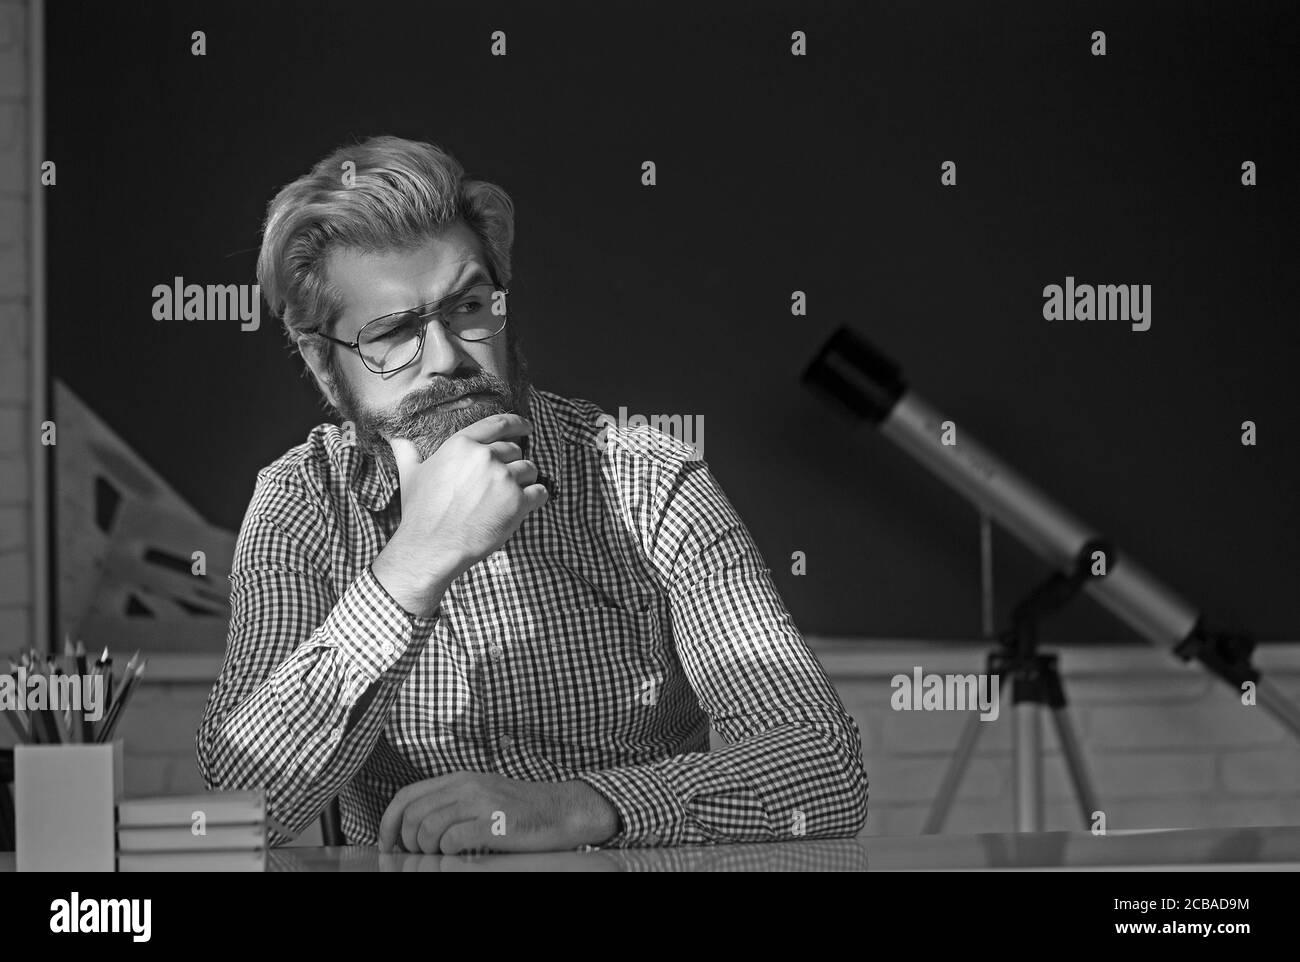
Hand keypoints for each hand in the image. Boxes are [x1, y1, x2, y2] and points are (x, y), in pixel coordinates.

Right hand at [373, 414, 547, 615]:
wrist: (431, 547)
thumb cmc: (420, 512)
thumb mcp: (411, 475)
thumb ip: (406, 452)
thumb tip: (394, 437)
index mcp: (462, 444)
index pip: (499, 423)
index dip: (518, 423)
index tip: (527, 427)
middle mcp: (486, 456)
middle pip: (515, 451)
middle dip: (513, 464)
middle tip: (503, 481)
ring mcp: (503, 479)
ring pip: (530, 470)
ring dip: (525, 481)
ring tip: (510, 496)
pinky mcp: (518, 502)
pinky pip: (540, 492)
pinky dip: (537, 497)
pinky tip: (527, 504)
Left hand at [378, 772, 619, 854]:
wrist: (561, 811)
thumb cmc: (520, 810)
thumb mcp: (481, 796)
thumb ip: (450, 804)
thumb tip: (413, 828)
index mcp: (460, 779)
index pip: (407, 795)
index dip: (389, 822)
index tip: (388, 845)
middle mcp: (467, 786)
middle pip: (414, 815)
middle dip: (409, 842)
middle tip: (422, 855)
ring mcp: (482, 803)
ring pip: (428, 828)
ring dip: (428, 850)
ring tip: (442, 856)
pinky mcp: (495, 823)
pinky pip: (453, 841)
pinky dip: (448, 854)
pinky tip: (461, 856)